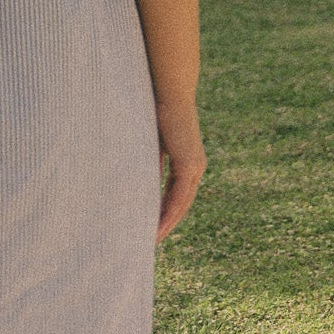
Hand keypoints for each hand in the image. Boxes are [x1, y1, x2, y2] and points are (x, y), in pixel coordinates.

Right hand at [156, 99, 205, 243]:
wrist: (170, 91)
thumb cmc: (156, 110)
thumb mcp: (150, 143)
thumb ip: (149, 161)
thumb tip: (138, 179)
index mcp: (186, 161)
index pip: (176, 194)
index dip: (164, 212)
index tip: (151, 227)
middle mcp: (195, 167)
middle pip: (181, 204)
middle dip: (166, 224)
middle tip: (151, 242)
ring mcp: (195, 166)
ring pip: (181, 204)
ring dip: (167, 223)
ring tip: (152, 241)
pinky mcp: (190, 164)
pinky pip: (179, 196)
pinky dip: (168, 212)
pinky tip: (157, 226)